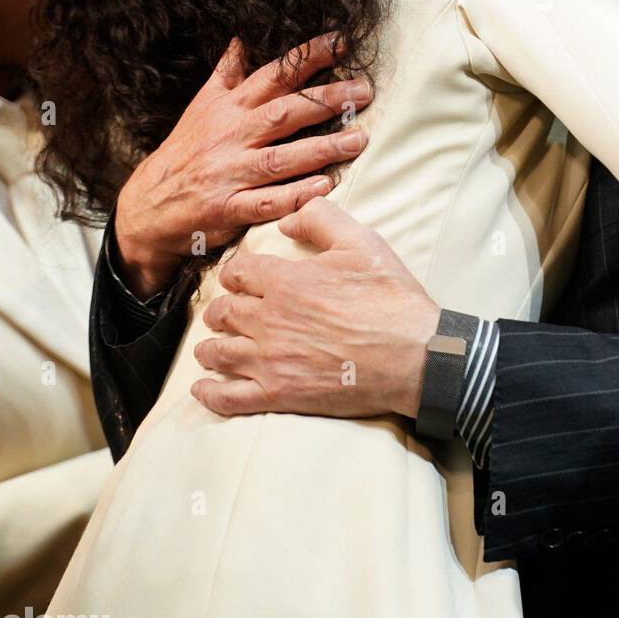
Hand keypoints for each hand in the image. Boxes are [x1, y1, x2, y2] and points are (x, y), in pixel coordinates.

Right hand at [114, 35, 371, 298]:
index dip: (307, 58)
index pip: (273, 76)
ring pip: (280, 158)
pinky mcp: (228, 208)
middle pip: (284, 113)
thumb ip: (227, 74)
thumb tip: (242, 38)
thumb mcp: (202, 106)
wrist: (147, 205)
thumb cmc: (186, 151)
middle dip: (326, 101)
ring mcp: (230, 172)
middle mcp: (231, 136)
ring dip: (322, 149)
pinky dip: (295, 195)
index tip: (341, 43)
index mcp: (229, 108)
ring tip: (359, 139)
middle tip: (364, 92)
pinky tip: (324, 187)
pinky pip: (266, 202)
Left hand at [190, 197, 439, 419]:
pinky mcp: (279, 395)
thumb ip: (320, 220)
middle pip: (222, 312)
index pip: (238, 273)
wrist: (415, 355)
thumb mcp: (362, 242)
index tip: (241, 281)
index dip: (236, 275)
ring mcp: (270, 360)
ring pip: (218, 352)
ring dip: (210, 348)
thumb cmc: (390, 298)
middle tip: (226, 314)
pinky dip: (209, 392)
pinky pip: (227, 397)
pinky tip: (203, 388)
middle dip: (221, 310)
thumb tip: (287, 220)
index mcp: (285, 281)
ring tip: (211, 348)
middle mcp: (269, 320)